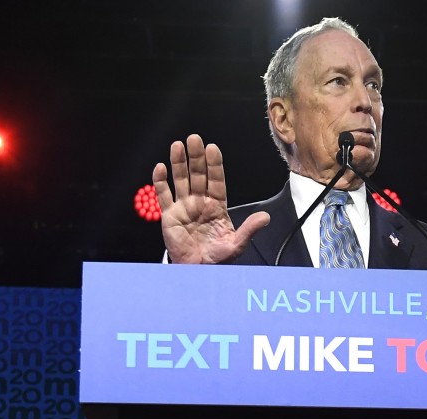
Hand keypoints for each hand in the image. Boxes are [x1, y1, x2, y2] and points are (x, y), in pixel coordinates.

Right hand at [152, 134, 269, 263]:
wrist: (198, 270)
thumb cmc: (217, 258)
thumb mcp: (237, 244)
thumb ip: (250, 229)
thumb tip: (266, 218)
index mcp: (217, 206)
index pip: (216, 180)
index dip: (214, 165)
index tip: (213, 149)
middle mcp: (200, 203)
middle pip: (197, 175)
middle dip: (196, 157)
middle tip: (194, 139)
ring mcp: (184, 207)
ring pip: (180, 180)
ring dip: (178, 163)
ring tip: (177, 146)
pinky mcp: (169, 215)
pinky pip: (163, 195)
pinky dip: (160, 182)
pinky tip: (160, 168)